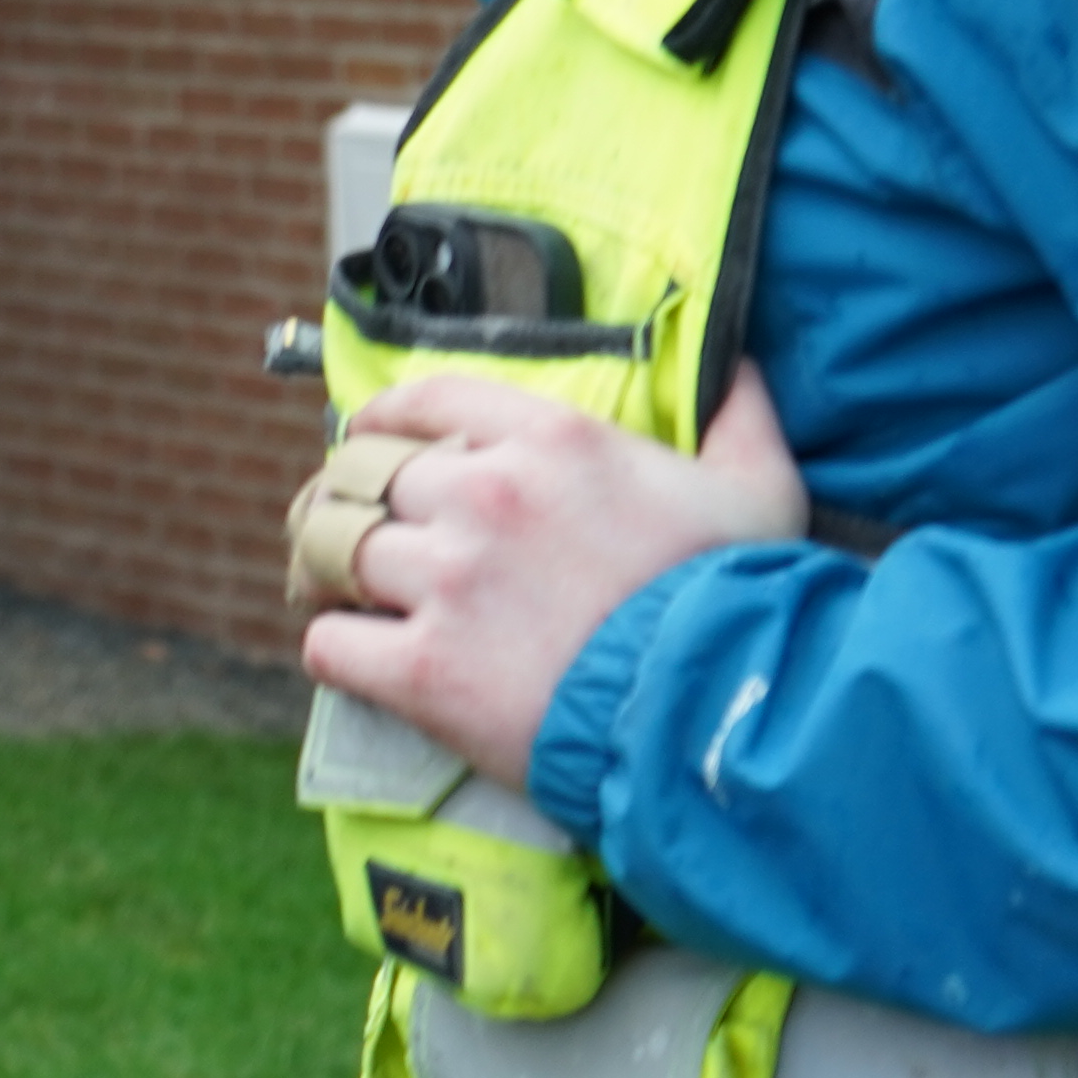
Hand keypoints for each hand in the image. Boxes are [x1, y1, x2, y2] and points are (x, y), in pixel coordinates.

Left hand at [301, 369, 808, 795]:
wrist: (722, 713)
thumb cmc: (740, 601)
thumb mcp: (759, 489)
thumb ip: (740, 415)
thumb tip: (744, 365)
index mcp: (553, 440)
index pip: (426, 400)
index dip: (380, 418)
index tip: (363, 436)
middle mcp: (485, 494)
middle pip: (361, 471)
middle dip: (340, 494)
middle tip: (337, 526)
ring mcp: (449, 580)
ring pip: (329, 545)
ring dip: (319, 566)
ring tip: (323, 587)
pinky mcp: (425, 668)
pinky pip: (329, 641)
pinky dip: (330, 645)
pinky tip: (350, 654)